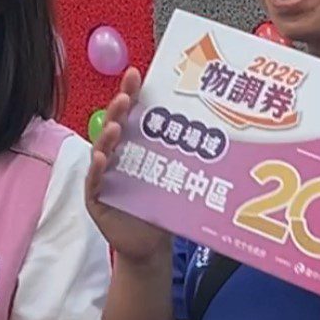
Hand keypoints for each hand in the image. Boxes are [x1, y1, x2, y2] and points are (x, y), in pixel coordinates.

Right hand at [85, 67, 171, 264]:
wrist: (151, 245)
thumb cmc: (163, 206)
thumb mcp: (176, 175)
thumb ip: (187, 156)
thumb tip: (225, 132)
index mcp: (134, 144)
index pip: (131, 113)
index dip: (131, 93)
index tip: (136, 74)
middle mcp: (116, 155)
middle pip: (114, 125)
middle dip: (118, 109)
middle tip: (124, 96)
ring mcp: (103, 174)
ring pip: (102, 149)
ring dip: (107, 136)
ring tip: (115, 126)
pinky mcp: (95, 196)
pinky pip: (94, 180)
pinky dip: (98, 168)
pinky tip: (103, 159)